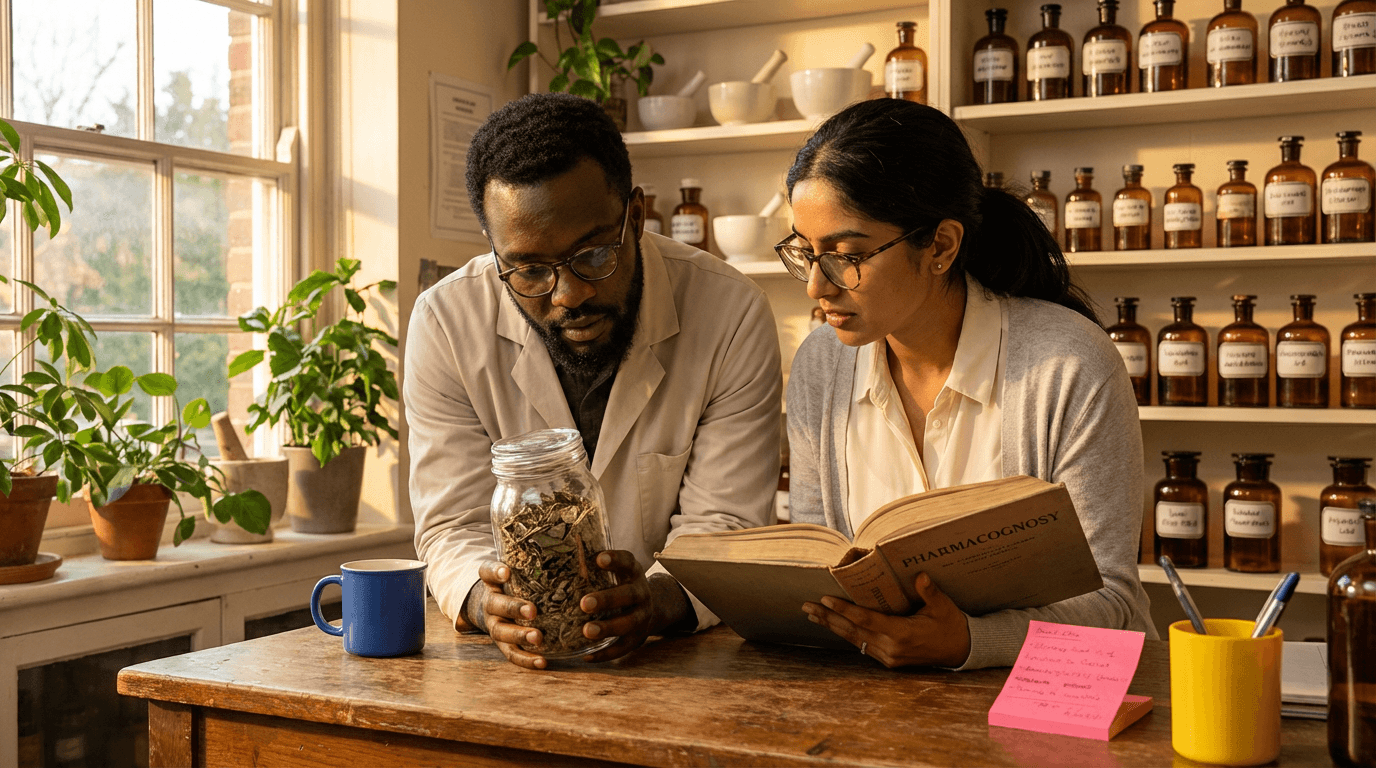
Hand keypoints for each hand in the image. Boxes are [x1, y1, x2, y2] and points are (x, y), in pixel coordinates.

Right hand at [473, 559, 549, 669]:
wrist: (494, 606)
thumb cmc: (516, 584)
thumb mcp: (518, 570)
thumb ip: (535, 562)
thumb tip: (579, 546)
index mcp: (492, 581)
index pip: (487, 571)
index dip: (496, 572)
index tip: (507, 572)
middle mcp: (490, 602)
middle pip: (496, 605)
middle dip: (514, 608)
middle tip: (532, 610)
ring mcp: (495, 625)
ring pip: (502, 632)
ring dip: (520, 635)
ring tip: (538, 638)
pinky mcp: (503, 644)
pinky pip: (512, 654)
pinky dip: (526, 659)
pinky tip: (542, 661)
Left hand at [577, 550, 688, 661]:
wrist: (650, 607)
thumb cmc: (620, 585)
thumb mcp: (617, 571)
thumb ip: (594, 566)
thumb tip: (557, 551)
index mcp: (633, 573)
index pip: (627, 562)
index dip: (615, 560)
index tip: (599, 558)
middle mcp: (641, 593)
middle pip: (628, 595)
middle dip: (607, 599)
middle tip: (585, 603)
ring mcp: (642, 617)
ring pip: (628, 623)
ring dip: (607, 628)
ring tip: (587, 631)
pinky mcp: (638, 638)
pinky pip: (623, 647)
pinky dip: (605, 653)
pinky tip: (587, 655)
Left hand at [801, 573, 971, 667]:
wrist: (961, 652)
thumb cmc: (952, 625)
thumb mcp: (944, 607)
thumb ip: (930, 592)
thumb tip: (920, 576)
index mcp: (902, 634)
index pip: (866, 620)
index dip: (844, 610)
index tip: (825, 600)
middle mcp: (891, 648)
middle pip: (852, 631)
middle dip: (828, 618)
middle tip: (806, 606)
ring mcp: (888, 656)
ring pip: (854, 639)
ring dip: (833, 626)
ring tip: (812, 615)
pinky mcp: (889, 660)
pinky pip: (862, 645)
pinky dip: (847, 634)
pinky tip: (834, 625)